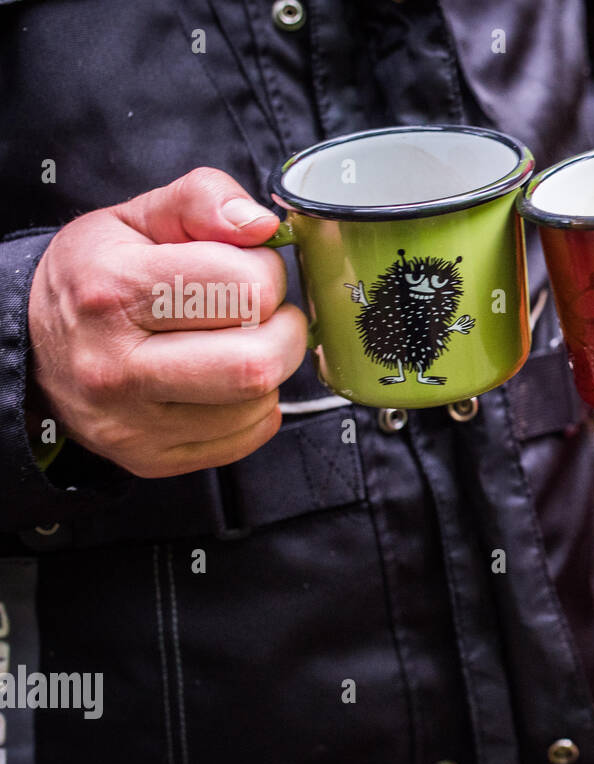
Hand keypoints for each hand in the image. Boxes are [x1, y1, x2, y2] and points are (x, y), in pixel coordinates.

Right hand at [27, 167, 305, 477]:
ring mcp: (132, 423)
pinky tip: (226, 382)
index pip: (244, 288)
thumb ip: (203, 200)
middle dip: (284, 330)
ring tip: (240, 344)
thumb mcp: (136, 218)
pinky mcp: (150, 459)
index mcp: (112, 291)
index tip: (249, 271)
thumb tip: (260, 224)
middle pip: (258, 361)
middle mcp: (115, 366)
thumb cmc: (95, 277)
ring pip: (257, 403)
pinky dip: (255, 408)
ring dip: (270, 370)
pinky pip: (246, 438)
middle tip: (265, 315)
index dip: (266, 273)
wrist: (35, 346)